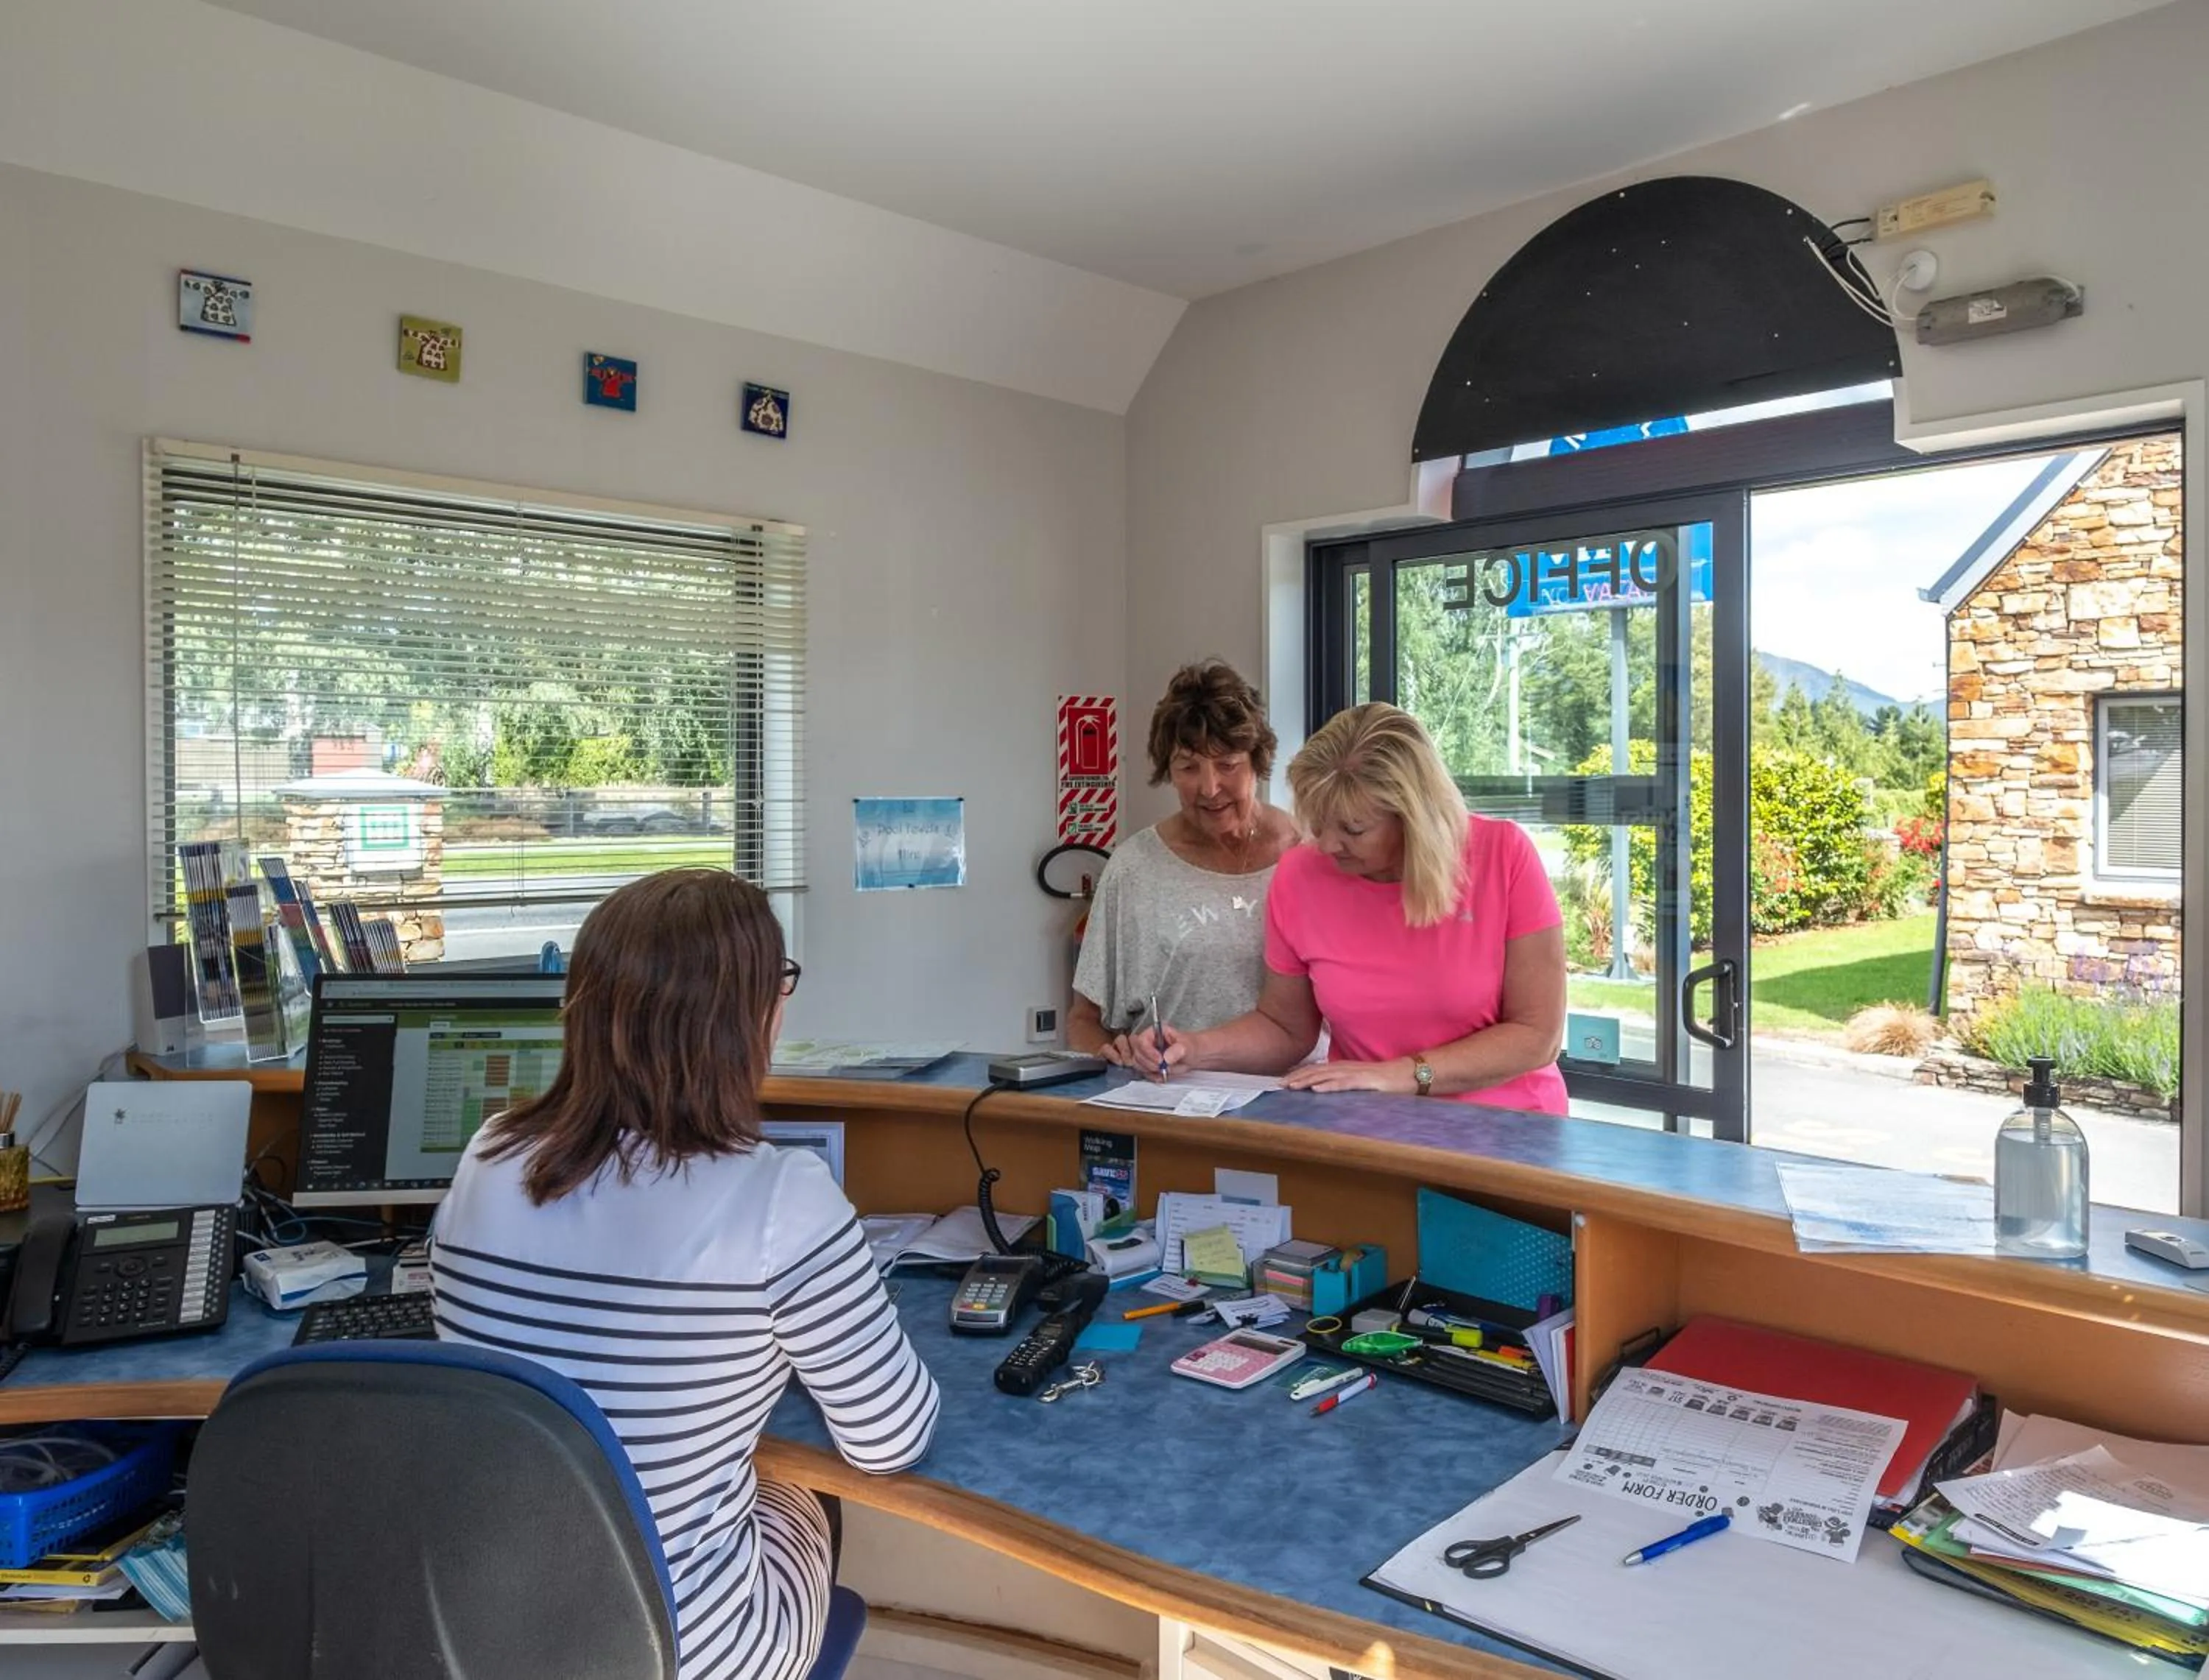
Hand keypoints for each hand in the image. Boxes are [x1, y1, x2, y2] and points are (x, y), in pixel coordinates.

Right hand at [1103, 1022, 1194, 1080]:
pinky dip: (1154, 1076)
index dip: (1149, 1052)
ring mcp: (1146, 1054)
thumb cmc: (1191, 1046)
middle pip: (1137, 1054)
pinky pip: (1145, 1073)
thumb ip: (1178, 1050)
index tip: (1160, 1060)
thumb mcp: (1188, 1046)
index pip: (1141, 1041)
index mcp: (1154, 1032)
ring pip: (1138, 1065)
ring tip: (1166, 1069)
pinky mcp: (1148, 1065)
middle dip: (1150, 1064)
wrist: (1194, 1055)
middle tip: (1163, 1067)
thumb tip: (1167, 1057)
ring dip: (1152, 1070)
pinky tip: (1164, 1073)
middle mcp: (1147, 1042)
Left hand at [1283, 1058, 1415, 1094]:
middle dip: (1296, 1077)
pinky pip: (1344, 1083)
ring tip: (1291, 1086)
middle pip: (1315, 1071)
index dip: (1298, 1074)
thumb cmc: (1384, 1081)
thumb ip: (1343, 1084)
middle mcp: (1345, 1068)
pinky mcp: (1364, 1081)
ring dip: (1307, 1081)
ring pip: (1325, 1076)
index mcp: (1342, 1068)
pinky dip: (1329, 1086)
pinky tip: (1316, 1089)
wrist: (1407, 1075)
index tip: (1282, 1081)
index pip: (1315, 1070)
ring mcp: (1354, 1073)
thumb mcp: (1359, 1083)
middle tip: (1278, 1085)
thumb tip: (1326, 1091)